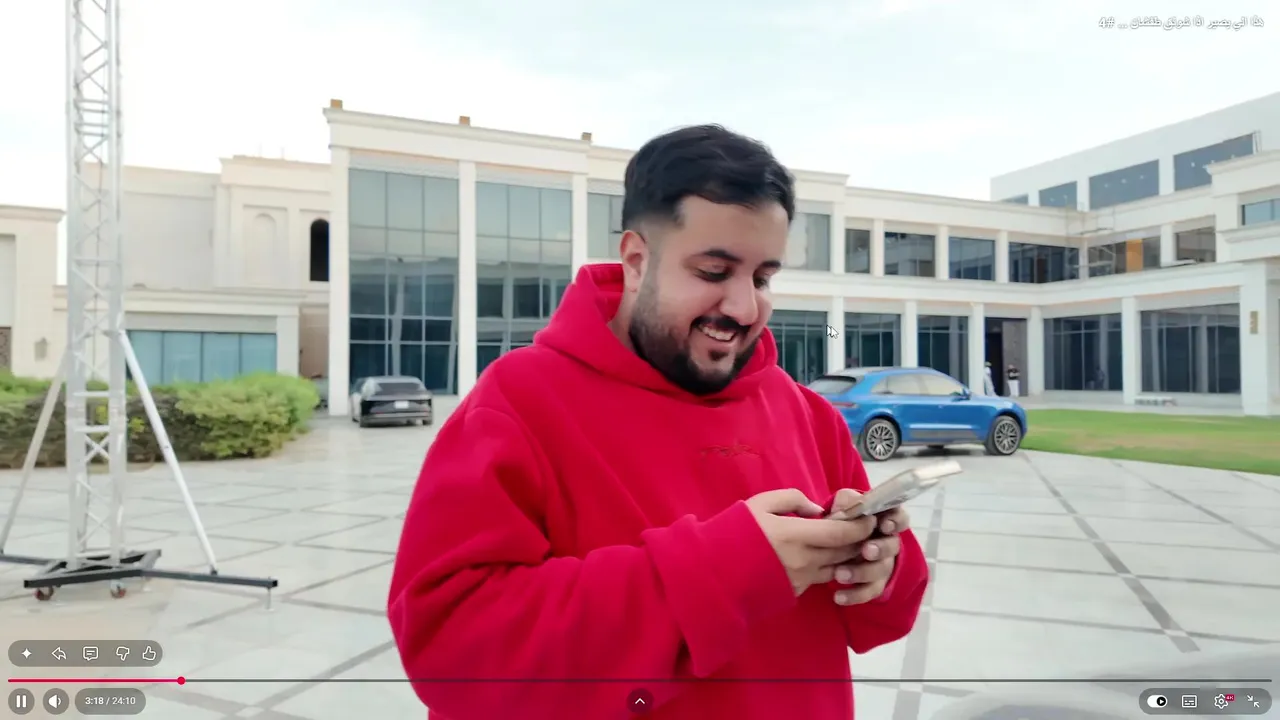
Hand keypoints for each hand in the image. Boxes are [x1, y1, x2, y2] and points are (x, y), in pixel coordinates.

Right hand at [745, 489, 877, 596]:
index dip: (861, 525)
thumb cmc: (735, 533)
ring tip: (846, 539)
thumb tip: (817, 509)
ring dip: (848, 554)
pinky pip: (822, 576)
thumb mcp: (760, 504)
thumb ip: (792, 500)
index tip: (868, 515)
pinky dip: (830, 565)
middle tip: (864, 525)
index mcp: (795, 535)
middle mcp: (803, 560)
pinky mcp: (797, 590)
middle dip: (860, 539)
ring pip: (838, 566)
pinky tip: (824, 554)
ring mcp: (801, 579)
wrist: (714, 572)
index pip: (842, 533)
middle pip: (846, 552)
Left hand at [827, 489, 910, 605]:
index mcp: (885, 519)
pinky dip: (854, 595)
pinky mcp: (873, 582)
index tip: (885, 525)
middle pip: (892, 546)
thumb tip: (854, 504)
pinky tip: (838, 596)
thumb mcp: (844, 504)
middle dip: (880, 549)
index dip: (896, 521)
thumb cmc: (843, 517)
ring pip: (881, 570)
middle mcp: (888, 542)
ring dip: (862, 572)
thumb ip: (849, 501)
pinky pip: (869, 591)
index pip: (900, 518)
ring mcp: (882, 564)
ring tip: (840, 574)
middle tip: (866, 551)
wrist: (829, 541)